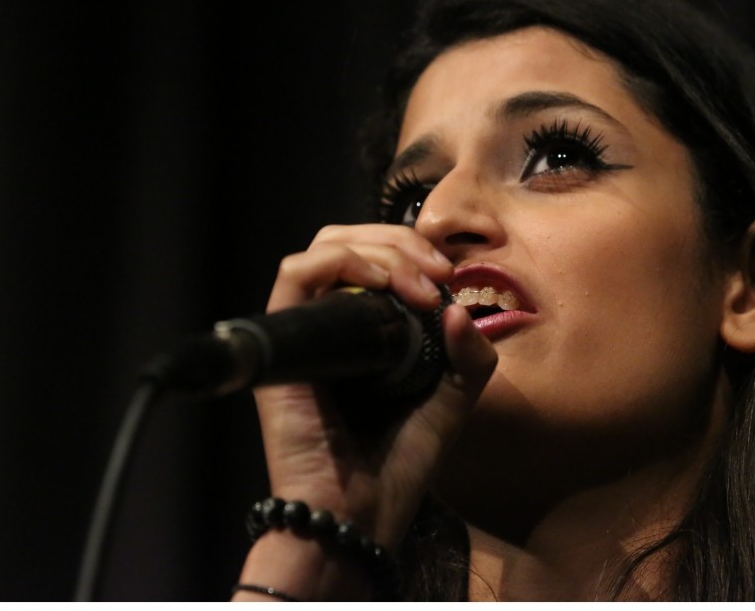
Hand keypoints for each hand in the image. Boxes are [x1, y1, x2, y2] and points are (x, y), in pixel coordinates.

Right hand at [234, 224, 496, 599]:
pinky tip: (381, 285)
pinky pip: (295, 274)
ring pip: (325, 246)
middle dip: (402, 241)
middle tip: (438, 272)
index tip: (450, 276)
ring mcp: (306, 329)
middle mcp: (333, 321)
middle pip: (351, 240)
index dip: (414, 250)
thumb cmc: (399, 464)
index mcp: (368, 329)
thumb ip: (470, 357)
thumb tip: (459, 306)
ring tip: (418, 282)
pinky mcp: (283, 342)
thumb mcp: (452, 402)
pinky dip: (341, 261)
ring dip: (380, 249)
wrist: (359, 514)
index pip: (377, 257)